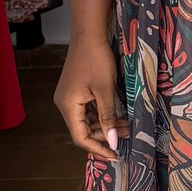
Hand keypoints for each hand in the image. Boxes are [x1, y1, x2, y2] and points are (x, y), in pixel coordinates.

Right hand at [54, 35, 120, 162]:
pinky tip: (117, 115)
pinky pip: (87, 110)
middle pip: (83, 130)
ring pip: (87, 121)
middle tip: (127, 134)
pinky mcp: (75, 92)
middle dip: (105, 135)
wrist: (89, 35)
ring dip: (105, 125)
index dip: (98, 148)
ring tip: (126, 125)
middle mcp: (65, 104)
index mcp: (68, 106)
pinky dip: (101, 115)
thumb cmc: (96, 60)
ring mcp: (69, 98)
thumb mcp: (105, 91)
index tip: (115, 155)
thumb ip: (108, 118)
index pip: (81, 138)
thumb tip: (113, 142)